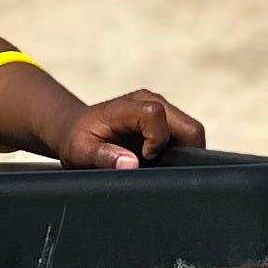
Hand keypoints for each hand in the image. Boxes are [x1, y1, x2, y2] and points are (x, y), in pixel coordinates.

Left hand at [56, 88, 204, 171]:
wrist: (76, 128)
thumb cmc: (78, 139)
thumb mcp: (81, 151)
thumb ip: (104, 156)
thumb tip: (130, 164)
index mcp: (128, 106)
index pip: (157, 114)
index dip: (156, 140)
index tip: (143, 157)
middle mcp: (150, 101)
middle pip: (188, 125)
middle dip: (182, 152)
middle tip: (159, 166)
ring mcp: (161, 108)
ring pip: (192, 131)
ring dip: (182, 152)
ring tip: (157, 164)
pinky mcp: (166, 119)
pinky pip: (186, 135)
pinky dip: (180, 151)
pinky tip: (161, 160)